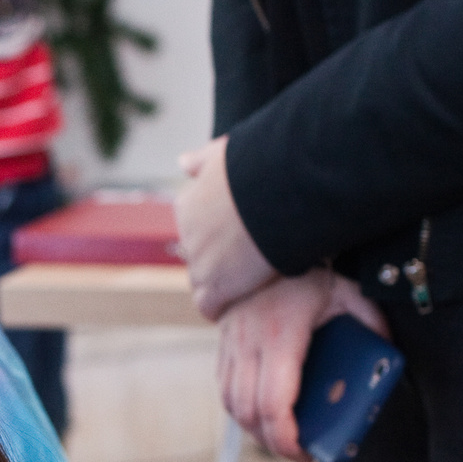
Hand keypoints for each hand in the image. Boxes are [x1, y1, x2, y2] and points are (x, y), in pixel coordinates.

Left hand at [176, 138, 279, 317]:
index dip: (216, 236)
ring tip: (247, 285)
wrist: (279, 189)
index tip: (235, 238)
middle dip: (217, 260)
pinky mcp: (215, 286)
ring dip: (221, 284)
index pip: (193, 229)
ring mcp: (199, 262)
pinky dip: (219, 308)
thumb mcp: (225, 153)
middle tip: (248, 262)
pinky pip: (209, 305)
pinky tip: (233, 307)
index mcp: (189, 203)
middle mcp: (188, 234)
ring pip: (203, 280)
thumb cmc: (261, 165)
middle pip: (199, 255)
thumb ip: (204, 160)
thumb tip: (183, 163)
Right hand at [217, 270, 390, 461]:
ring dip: (252, 429)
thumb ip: (370, 323)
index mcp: (280, 335)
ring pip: (230, 404)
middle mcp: (247, 343)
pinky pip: (224, 388)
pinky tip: (260, 415)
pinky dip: (240, 409)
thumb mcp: (347, 292)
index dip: (286, 438)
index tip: (304, 454)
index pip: (274, 403)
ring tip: (279, 439)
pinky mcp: (222, 344)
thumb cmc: (307, 271)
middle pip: (248, 412)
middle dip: (271, 443)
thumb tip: (387, 355)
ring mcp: (230, 344)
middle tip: (298, 454)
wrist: (261, 241)